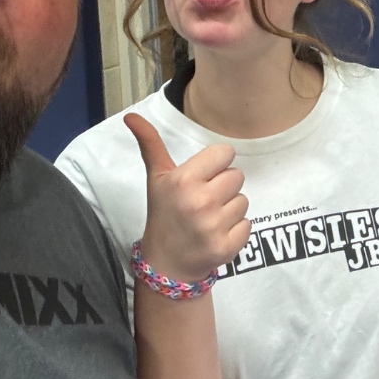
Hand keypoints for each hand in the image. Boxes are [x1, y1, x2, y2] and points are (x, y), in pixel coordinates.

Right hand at [126, 114, 250, 282]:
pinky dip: (236, 230)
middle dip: (223, 186)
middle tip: (204, 200)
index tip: (203, 177)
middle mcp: (199, 201)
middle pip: (237, 176)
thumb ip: (150, 144)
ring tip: (209, 218)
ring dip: (230, 208)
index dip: (216, 164)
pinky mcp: (226, 247)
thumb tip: (131, 115)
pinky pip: (247, 224)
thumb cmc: (164, 213)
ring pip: (243, 200)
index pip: (225, 153)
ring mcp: (214, 227)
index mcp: (183, 180)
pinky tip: (216, 234)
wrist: (166, 263)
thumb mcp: (156, 178)